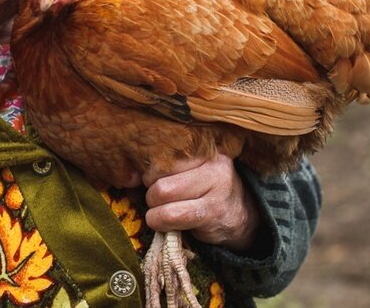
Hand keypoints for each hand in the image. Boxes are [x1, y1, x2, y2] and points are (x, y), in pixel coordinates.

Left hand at [142, 154, 260, 251]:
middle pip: (158, 171)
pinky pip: (173, 216)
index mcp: (203, 147)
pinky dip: (160, 222)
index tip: (151, 180)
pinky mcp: (213, 212)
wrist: (239, 215)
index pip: (162, 151)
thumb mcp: (191, 169)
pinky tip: (164, 223)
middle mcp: (212, 162)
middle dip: (150, 190)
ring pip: (162, 192)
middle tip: (157, 199)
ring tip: (161, 211)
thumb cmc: (204, 189)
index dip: (149, 170)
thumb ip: (165, 166)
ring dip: (153, 208)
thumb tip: (129, 173)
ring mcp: (216, 186)